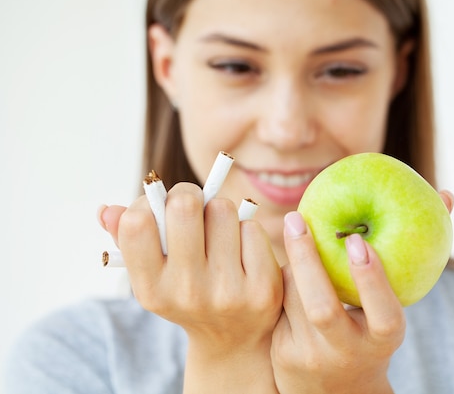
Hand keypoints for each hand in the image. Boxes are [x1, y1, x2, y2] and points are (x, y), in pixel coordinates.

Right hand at [99, 183, 281, 392]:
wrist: (235, 339)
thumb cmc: (187, 291)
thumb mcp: (153, 275)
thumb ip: (127, 239)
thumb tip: (107, 210)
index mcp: (151, 289)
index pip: (136, 224)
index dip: (149, 202)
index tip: (160, 207)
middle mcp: (187, 292)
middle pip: (185, 205)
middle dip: (189, 195)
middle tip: (193, 205)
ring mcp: (227, 292)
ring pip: (222, 210)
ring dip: (220, 212)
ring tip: (218, 232)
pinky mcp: (263, 288)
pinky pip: (251, 228)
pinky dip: (246, 229)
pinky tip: (242, 249)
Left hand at [271, 211, 403, 393]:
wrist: (338, 392)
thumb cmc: (372, 333)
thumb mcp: (393, 307)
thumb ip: (413, 256)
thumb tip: (447, 194)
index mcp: (382, 340)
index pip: (383, 314)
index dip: (371, 278)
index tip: (358, 240)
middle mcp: (346, 352)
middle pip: (322, 308)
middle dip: (306, 258)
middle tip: (295, 217)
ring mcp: (311, 357)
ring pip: (292, 298)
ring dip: (292, 264)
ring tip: (296, 236)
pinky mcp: (282, 355)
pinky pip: (276, 304)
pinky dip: (283, 279)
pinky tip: (288, 268)